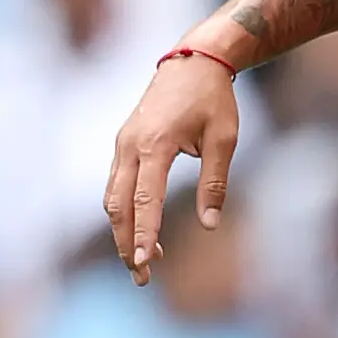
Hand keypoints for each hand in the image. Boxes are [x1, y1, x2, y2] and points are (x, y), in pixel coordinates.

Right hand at [102, 44, 241, 281]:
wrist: (193, 60)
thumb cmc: (213, 99)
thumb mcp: (225, 139)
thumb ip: (215, 182)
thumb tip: (210, 225)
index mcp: (155, 144)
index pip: (146, 199)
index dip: (144, 234)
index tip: (146, 263)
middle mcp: (131, 145)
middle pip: (119, 205)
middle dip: (126, 243)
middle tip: (141, 277)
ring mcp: (123, 143)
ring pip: (113, 198)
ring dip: (123, 231)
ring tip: (142, 262)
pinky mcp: (124, 143)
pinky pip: (117, 185)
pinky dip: (124, 212)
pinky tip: (140, 231)